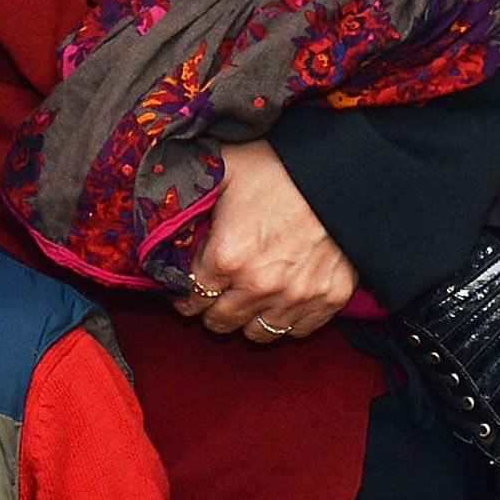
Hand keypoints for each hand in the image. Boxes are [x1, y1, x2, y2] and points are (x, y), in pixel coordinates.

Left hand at [177, 138, 355, 344]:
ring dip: (245, 320)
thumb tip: (155, 197)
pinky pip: (297, 331)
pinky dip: (284, 321)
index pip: (189, 296)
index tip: (181, 289)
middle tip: (211, 295)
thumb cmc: (281, 165)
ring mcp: (298, 296)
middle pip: (219, 321)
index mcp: (227, 255)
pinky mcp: (330, 298)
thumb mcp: (223, 167)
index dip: (180, 294)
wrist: (344, 170)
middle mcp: (260, 285)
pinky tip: (277, 302)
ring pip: (257, 334)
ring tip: (243, 301)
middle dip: (208, 309)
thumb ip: (187, 189)